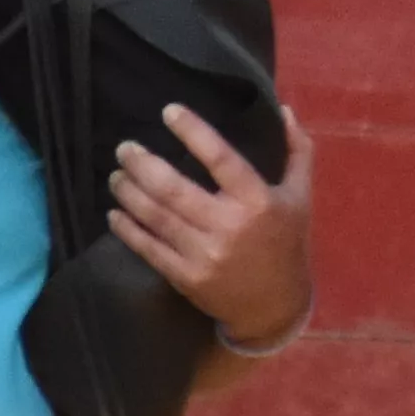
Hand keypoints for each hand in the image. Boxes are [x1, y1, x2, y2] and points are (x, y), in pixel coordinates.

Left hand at [110, 98, 315, 346]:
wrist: (275, 307)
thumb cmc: (287, 243)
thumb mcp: (300, 196)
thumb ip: (297, 150)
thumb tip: (282, 108)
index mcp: (257, 200)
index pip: (221, 159)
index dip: (194, 132)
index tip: (169, 111)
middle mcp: (229, 226)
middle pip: (175, 190)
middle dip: (143, 165)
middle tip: (124, 148)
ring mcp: (205, 255)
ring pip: (158, 217)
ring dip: (130, 193)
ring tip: (115, 175)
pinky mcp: (187, 278)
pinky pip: (150, 249)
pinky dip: (129, 230)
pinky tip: (114, 214)